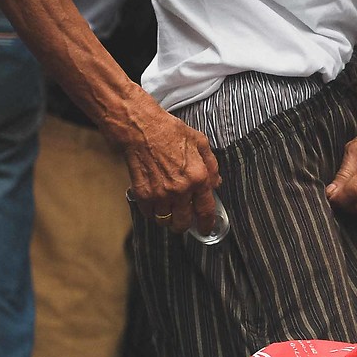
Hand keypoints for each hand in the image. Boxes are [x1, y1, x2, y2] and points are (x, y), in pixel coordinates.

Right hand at [122, 103, 220, 233]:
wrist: (140, 128)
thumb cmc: (169, 131)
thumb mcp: (200, 143)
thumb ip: (211, 166)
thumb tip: (216, 184)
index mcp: (198, 177)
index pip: (205, 210)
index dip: (206, 224)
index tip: (204, 228)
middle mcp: (181, 189)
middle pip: (183, 222)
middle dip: (184, 224)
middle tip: (182, 218)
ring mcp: (161, 194)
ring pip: (165, 221)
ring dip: (167, 218)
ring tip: (167, 209)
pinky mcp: (143, 194)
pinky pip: (149, 214)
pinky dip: (152, 211)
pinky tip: (154, 201)